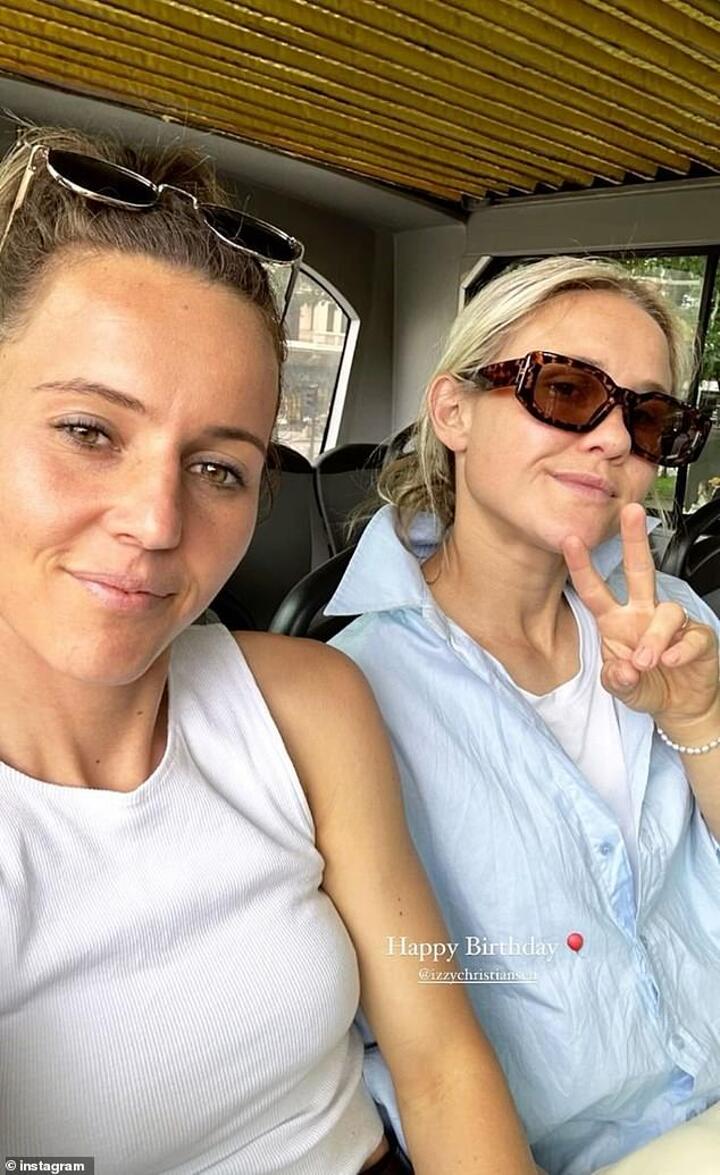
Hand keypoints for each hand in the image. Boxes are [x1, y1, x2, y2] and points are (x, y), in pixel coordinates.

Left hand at [562, 503, 718, 728]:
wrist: (681, 706)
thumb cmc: (647, 686)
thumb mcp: (622, 689)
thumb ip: (616, 681)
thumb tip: (623, 670)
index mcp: (615, 620)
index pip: (595, 590)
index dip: (582, 566)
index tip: (569, 540)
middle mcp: (643, 614)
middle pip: (639, 570)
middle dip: (634, 540)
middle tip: (631, 513)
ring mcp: (672, 624)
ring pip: (666, 612)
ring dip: (654, 637)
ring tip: (647, 661)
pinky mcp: (699, 637)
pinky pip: (691, 635)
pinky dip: (680, 650)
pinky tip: (672, 661)